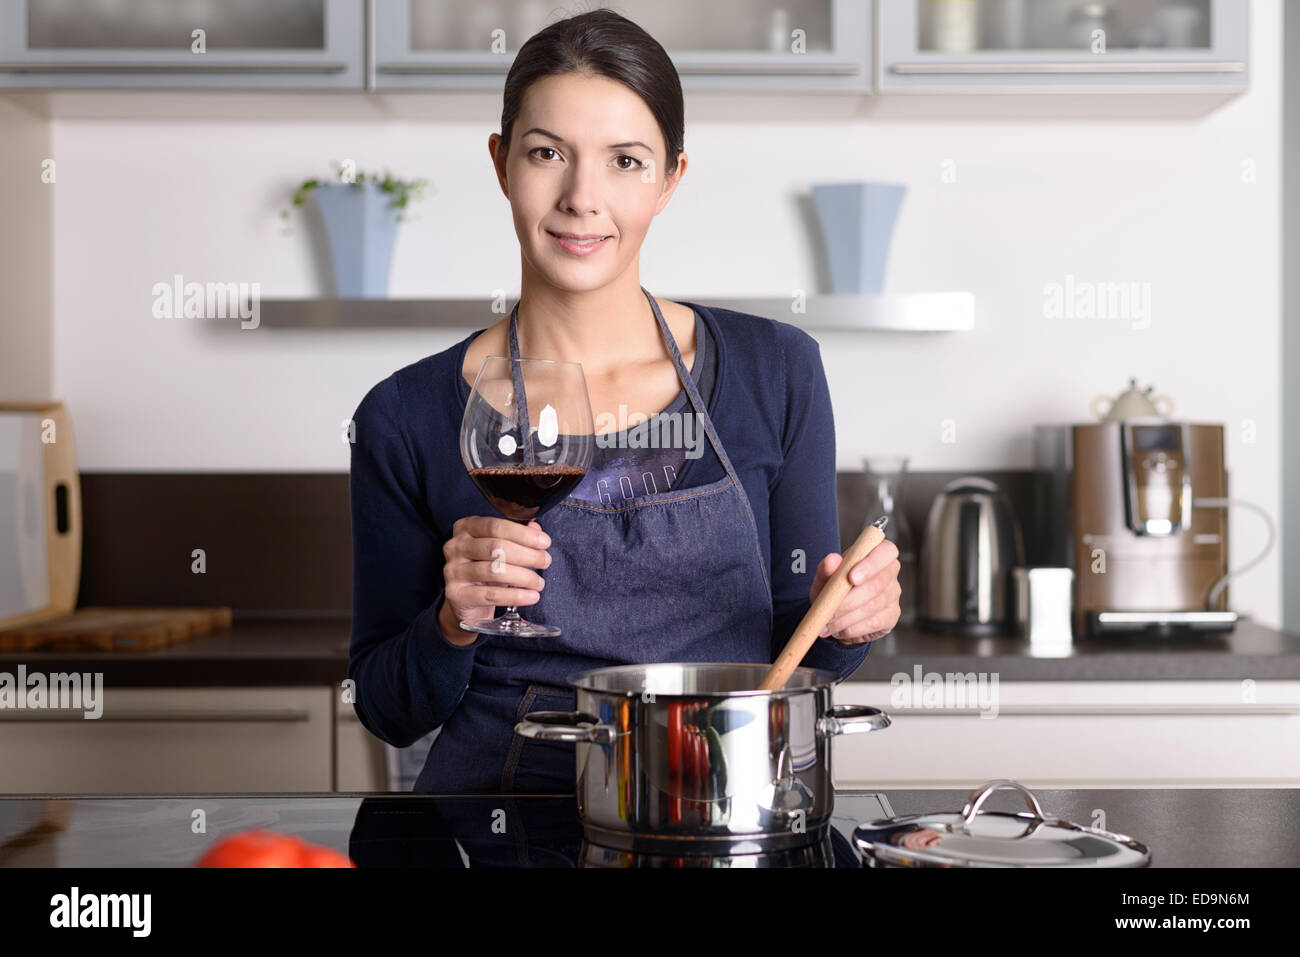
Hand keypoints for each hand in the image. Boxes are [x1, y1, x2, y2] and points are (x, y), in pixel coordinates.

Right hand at [439, 516, 551, 638]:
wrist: (466, 601)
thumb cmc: (485, 568)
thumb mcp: (499, 548)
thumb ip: (516, 535)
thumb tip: (536, 529)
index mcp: (465, 528)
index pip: (495, 526)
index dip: (523, 534)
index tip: (544, 542)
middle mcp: (455, 547)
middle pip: (496, 547)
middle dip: (527, 555)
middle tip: (545, 561)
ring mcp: (453, 571)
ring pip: (494, 571)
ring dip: (524, 576)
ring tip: (539, 582)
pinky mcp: (457, 595)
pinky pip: (491, 595)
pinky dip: (516, 596)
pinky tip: (531, 596)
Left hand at [809, 540, 900, 644]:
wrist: (836, 612)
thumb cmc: (832, 587)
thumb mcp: (824, 578)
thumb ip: (826, 568)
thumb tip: (831, 560)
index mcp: (877, 552)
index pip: (886, 552)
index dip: (871, 564)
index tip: (851, 578)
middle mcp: (890, 571)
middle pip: (877, 584)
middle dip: (849, 600)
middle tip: (828, 610)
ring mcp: (893, 594)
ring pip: (873, 606)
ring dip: (846, 617)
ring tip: (827, 623)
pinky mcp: (891, 615)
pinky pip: (873, 623)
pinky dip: (852, 628)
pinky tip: (839, 630)